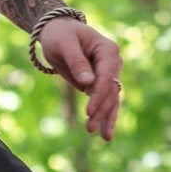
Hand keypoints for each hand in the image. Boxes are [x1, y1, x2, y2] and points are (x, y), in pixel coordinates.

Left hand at [38, 18, 122, 141]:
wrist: (57, 33)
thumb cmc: (60, 35)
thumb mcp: (64, 45)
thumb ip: (77, 62)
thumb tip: (88, 83)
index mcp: (107, 49)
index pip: (106, 75)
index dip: (98, 95)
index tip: (89, 112)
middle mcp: (112, 62)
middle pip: (110, 90)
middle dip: (101, 110)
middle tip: (89, 129)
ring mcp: (108, 74)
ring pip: (111, 98)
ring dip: (106, 117)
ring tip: (104, 137)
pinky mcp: (99, 83)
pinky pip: (106, 101)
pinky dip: (106, 116)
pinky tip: (105, 133)